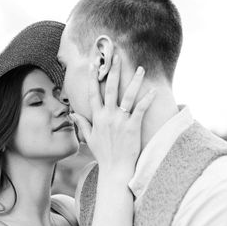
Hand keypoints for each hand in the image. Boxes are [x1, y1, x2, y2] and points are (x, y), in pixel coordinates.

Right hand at [71, 55, 155, 175]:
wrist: (115, 170)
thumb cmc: (103, 155)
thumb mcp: (90, 138)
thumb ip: (82, 124)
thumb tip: (73, 114)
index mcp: (97, 117)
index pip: (93, 93)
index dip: (92, 77)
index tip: (93, 63)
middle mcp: (108, 116)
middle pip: (109, 88)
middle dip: (113, 70)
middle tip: (116, 55)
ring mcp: (120, 121)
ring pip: (127, 96)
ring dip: (134, 81)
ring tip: (140, 68)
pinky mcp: (133, 127)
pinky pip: (141, 109)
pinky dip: (147, 100)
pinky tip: (153, 90)